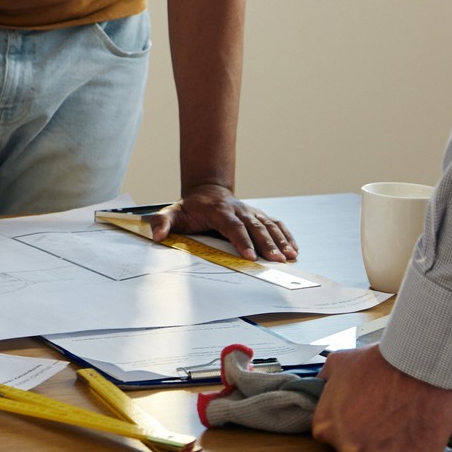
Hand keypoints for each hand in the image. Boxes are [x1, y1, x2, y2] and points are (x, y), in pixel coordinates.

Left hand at [152, 184, 296, 261]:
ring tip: (290, 256)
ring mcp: (251, 212)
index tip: (250, 256)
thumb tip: (156, 235)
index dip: (242, 241)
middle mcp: (238, 210)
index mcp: (219, 211)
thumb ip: (163, 222)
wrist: (206, 191)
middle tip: (278, 260)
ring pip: (269, 225)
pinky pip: (275, 224)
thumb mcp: (172, 212)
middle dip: (267, 244)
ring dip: (281, 241)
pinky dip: (286, 235)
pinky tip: (294, 249)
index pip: (232, 227)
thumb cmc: (190, 208)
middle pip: (255, 227)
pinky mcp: (258, 216)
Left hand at [311, 346, 451, 451]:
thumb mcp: (338, 363)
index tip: (361, 410)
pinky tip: (418, 425)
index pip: (331, 435)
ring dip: (392, 444)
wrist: (418, 363)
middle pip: (357, 450)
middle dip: (367, 436)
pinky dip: (417, 447)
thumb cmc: (378, 362)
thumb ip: (324, 381)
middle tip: (382, 413)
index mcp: (327, 429)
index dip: (347, 422)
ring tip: (403, 416)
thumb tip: (319, 386)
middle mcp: (350, 449)